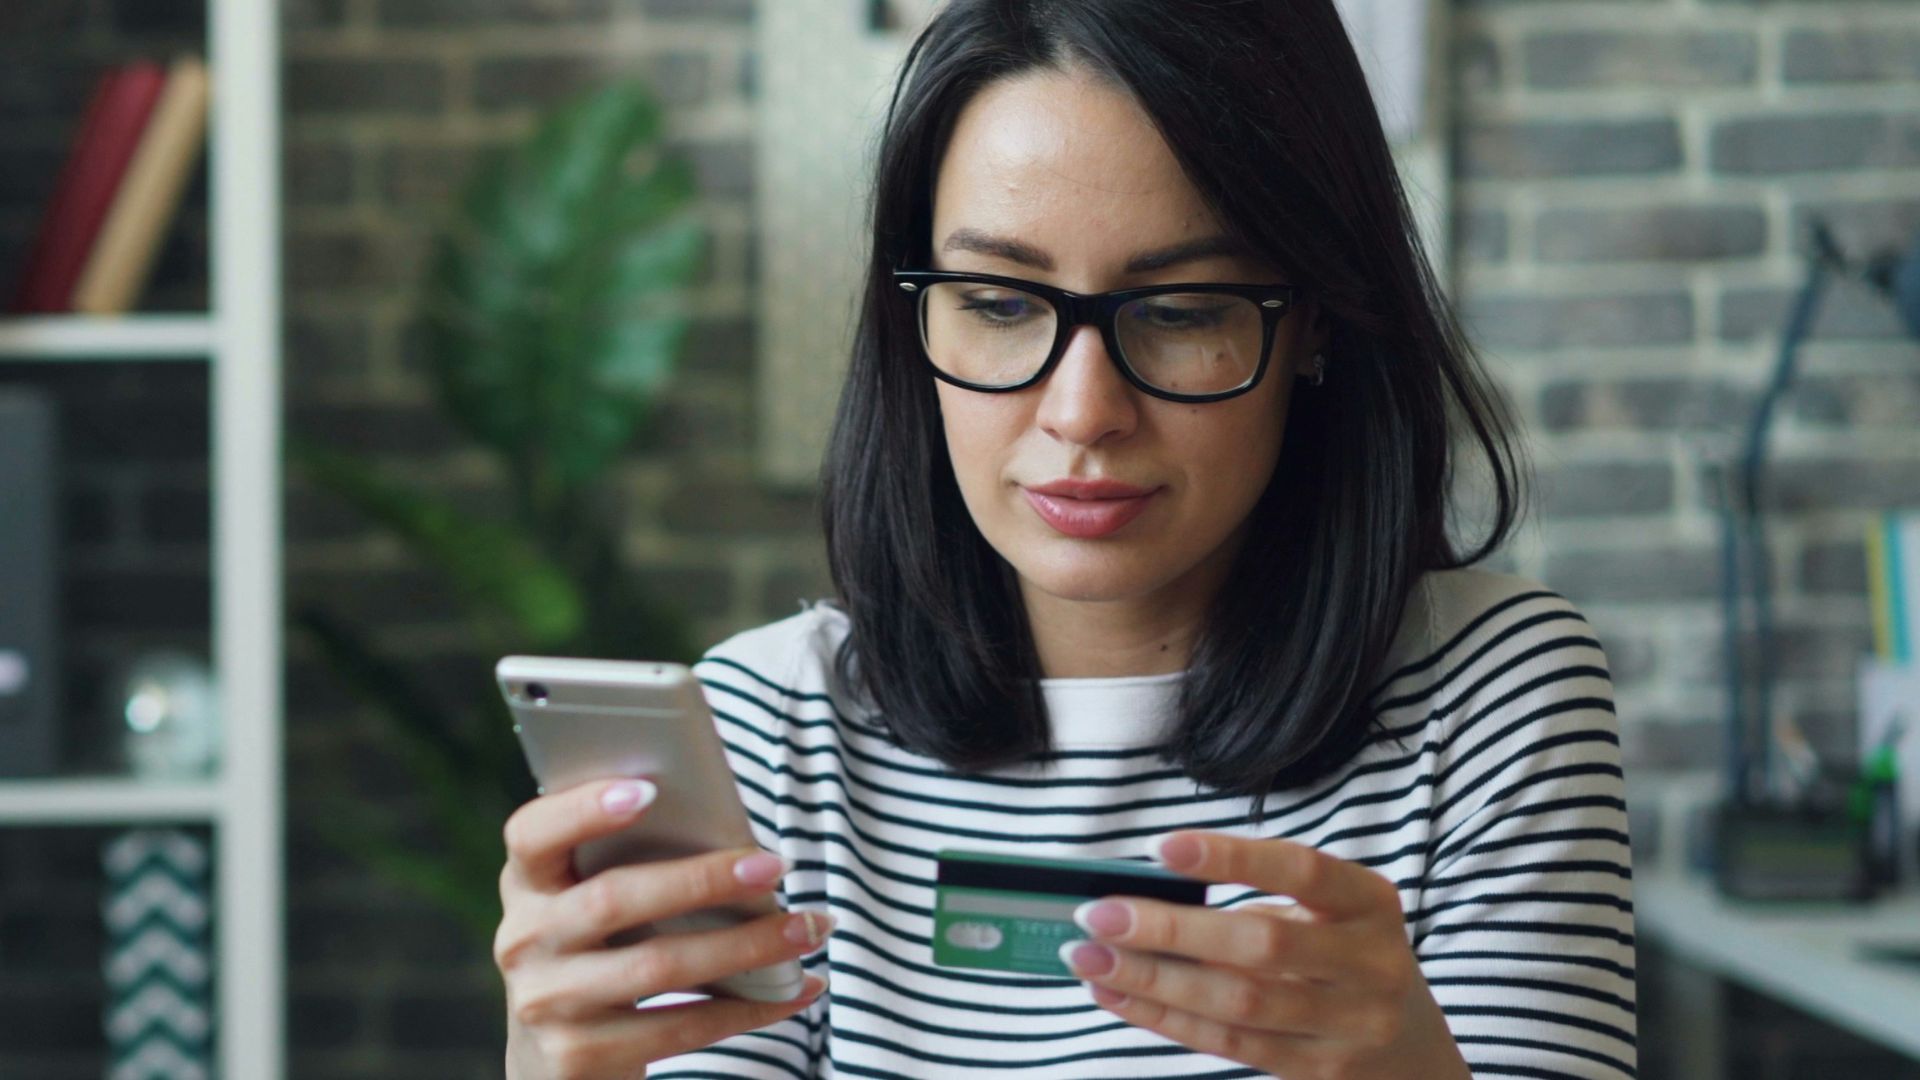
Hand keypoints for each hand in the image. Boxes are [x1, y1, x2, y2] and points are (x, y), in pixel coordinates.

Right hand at [495, 778, 830, 1078]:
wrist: (552, 1062)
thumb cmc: (598, 952)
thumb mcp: (590, 905)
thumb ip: (630, 866)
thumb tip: (736, 841)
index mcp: (527, 883)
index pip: (532, 834)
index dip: (583, 809)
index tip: (649, 790)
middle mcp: (524, 940)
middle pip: (613, 900)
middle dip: (702, 880)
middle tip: (775, 865)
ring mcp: (546, 1002)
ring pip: (658, 967)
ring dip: (746, 946)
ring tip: (807, 928)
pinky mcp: (578, 1055)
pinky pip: (678, 1028)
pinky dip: (749, 1008)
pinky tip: (794, 988)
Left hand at [1058, 831, 1468, 1079]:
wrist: (1416, 1054)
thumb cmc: (1348, 958)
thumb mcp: (1332, 915)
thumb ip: (1261, 900)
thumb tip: (1147, 893)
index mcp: (1370, 903)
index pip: (1301, 870)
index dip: (1231, 856)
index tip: (1159, 846)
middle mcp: (1369, 963)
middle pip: (1260, 946)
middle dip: (1169, 929)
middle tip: (1097, 914)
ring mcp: (1349, 1025)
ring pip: (1237, 1003)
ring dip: (1152, 980)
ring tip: (1089, 958)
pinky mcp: (1319, 1070)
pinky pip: (1230, 1043)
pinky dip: (1165, 1017)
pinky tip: (1117, 994)